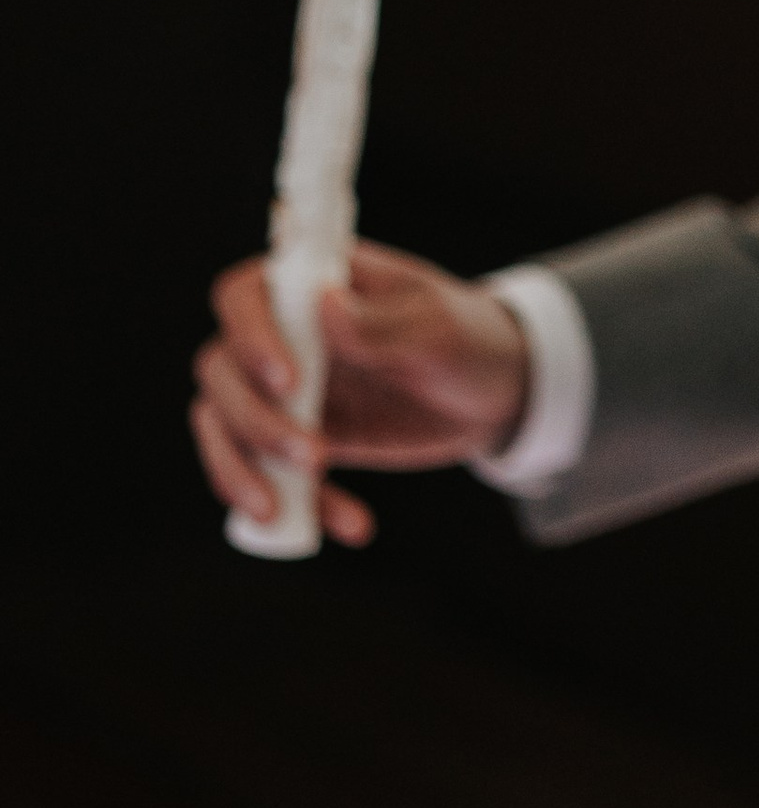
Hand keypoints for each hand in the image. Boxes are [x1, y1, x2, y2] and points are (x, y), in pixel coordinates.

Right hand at [190, 241, 531, 548]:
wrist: (489, 393)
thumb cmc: (464, 338)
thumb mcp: (438, 329)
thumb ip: (381, 324)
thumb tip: (325, 303)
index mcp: (311, 283)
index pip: (245, 294)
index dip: (249, 335)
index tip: (288, 381)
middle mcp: (281, 333)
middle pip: (221, 370)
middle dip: (255, 421)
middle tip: (316, 456)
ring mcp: (280, 389)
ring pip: (223, 426)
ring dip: (247, 472)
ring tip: (289, 511)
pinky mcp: (292, 439)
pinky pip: (263, 474)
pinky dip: (294, 505)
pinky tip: (349, 524)